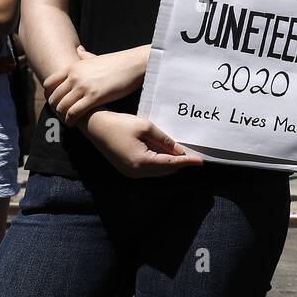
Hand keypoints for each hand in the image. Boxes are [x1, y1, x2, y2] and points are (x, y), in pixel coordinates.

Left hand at [45, 45, 145, 124]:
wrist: (134, 63)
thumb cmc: (118, 62)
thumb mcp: (96, 57)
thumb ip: (85, 56)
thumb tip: (78, 49)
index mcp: (73, 67)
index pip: (49, 83)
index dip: (49, 95)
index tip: (55, 102)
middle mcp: (74, 77)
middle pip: (54, 97)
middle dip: (55, 109)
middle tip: (62, 115)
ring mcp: (83, 86)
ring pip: (62, 106)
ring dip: (62, 116)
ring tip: (68, 121)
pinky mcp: (94, 97)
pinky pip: (74, 112)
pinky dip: (71, 120)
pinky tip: (74, 123)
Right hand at [83, 110, 201, 178]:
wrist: (96, 127)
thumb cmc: (120, 123)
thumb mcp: (146, 127)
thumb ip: (164, 140)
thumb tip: (179, 151)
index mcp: (142, 161)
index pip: (170, 164)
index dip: (186, 162)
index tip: (200, 162)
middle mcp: (136, 172)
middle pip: (165, 171)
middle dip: (180, 164)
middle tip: (193, 157)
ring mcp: (130, 173)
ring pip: (157, 172)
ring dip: (170, 165)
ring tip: (183, 156)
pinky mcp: (127, 170)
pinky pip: (148, 170)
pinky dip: (159, 164)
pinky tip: (166, 155)